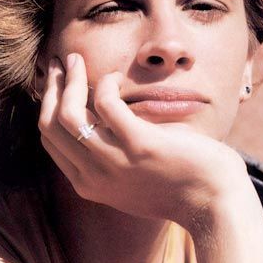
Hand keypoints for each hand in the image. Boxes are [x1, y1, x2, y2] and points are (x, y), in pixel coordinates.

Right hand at [38, 53, 247, 226]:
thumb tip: (98, 117)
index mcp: (89, 184)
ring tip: (77, 59)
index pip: (51, 141)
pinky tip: (116, 76)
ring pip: (69, 114)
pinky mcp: (139, 145)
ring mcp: (114, 163)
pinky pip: (106, 104)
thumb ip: (110, 156)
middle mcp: (94, 177)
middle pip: (51, 125)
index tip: (56, 83)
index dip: (48, 106)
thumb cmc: (179, 184)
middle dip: (52, 88)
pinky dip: (107, 83)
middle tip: (60, 63)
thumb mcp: (132, 177)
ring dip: (71, 80)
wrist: (215, 203)